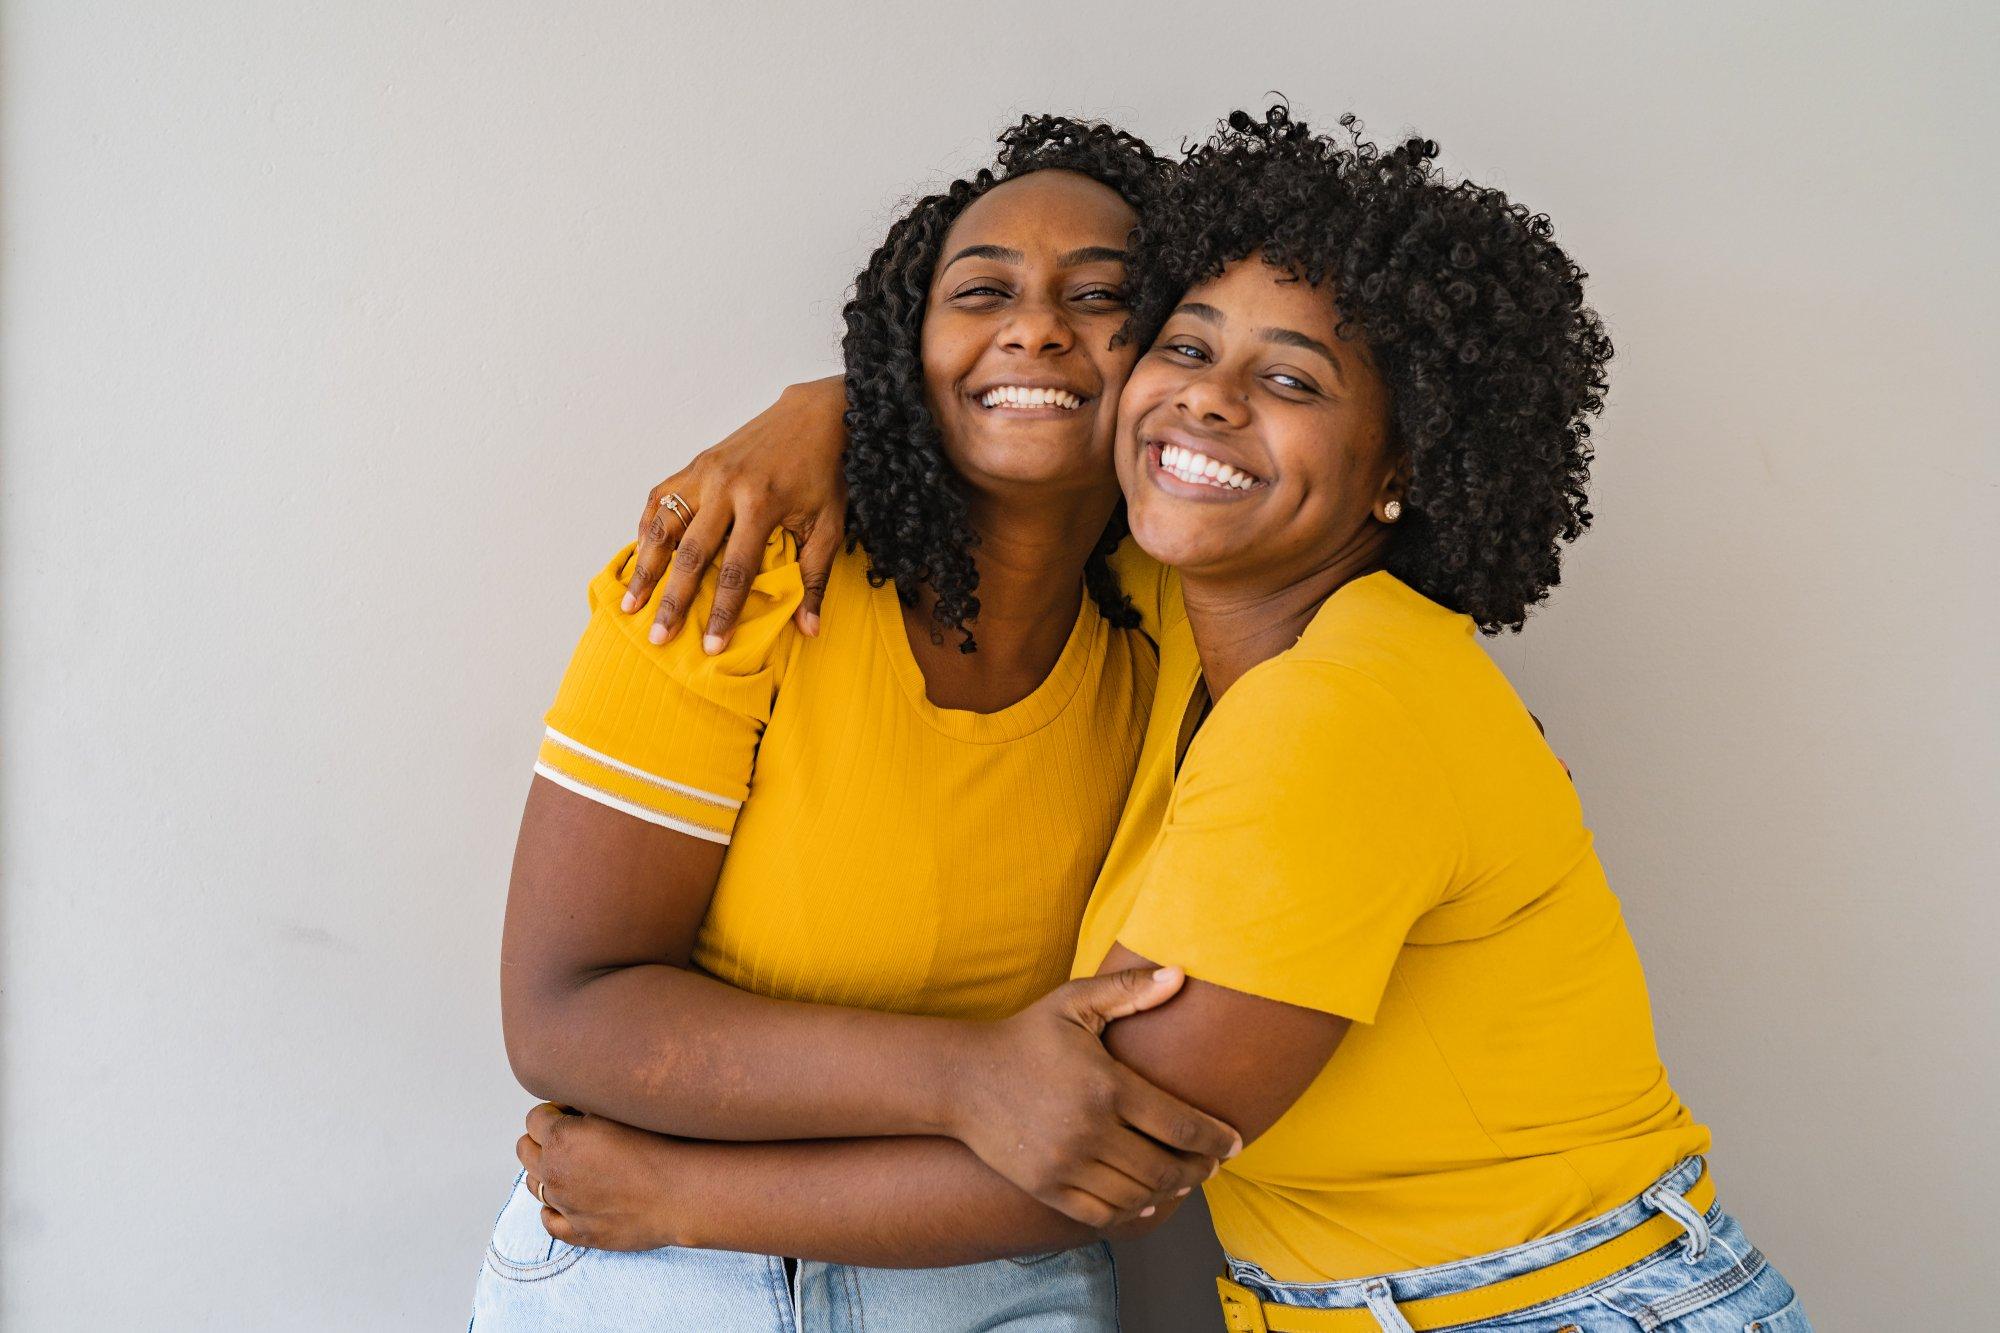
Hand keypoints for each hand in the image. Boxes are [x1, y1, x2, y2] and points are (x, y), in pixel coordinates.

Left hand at [518, 1103, 686, 1252]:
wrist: (684, 1191)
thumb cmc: (661, 1145)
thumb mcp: (620, 1108)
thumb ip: (588, 1104)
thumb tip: (575, 1105)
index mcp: (562, 1138)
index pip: (535, 1117)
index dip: (554, 1110)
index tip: (572, 1110)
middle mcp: (555, 1173)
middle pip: (524, 1149)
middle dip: (541, 1137)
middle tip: (572, 1134)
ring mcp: (565, 1206)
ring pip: (533, 1184)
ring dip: (547, 1170)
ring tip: (577, 1165)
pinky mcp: (580, 1233)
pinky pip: (548, 1220)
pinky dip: (554, 1208)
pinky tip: (572, 1198)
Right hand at [621, 376, 848, 649]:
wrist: (815, 416)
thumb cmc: (824, 474)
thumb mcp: (829, 525)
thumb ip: (815, 577)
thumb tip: (808, 629)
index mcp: (762, 504)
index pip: (737, 571)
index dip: (722, 611)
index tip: (710, 646)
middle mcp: (726, 486)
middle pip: (691, 553)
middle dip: (672, 599)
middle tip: (656, 636)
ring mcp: (706, 471)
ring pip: (663, 523)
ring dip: (645, 566)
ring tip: (631, 603)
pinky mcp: (697, 462)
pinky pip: (661, 497)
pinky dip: (647, 526)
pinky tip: (641, 555)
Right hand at [945, 967, 1242, 1228]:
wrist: (963, 1079)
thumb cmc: (1026, 1035)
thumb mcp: (1073, 1002)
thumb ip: (1128, 990)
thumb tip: (1181, 975)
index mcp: (1105, 1085)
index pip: (1181, 1125)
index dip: (1216, 1139)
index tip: (1236, 1144)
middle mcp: (1089, 1130)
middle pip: (1165, 1168)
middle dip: (1199, 1170)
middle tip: (1212, 1165)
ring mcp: (1066, 1164)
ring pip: (1138, 1195)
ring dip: (1169, 1192)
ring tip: (1183, 1181)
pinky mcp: (1046, 1187)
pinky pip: (1102, 1214)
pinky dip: (1131, 1212)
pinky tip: (1145, 1201)